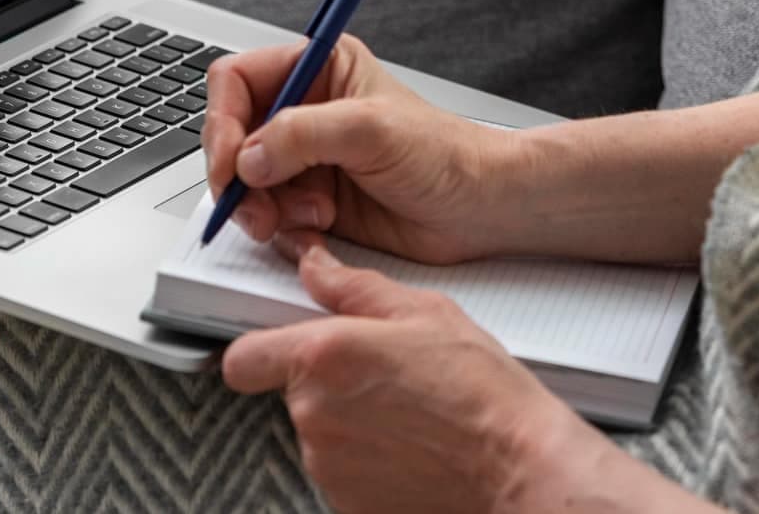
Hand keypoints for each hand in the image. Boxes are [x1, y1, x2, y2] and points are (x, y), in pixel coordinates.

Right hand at [205, 36, 522, 264]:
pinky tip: (316, 224)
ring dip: (259, 205)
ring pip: (244, 180)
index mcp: (319, 69)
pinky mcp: (309, 199)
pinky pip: (266, 212)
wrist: (478, 207)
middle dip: (237, 173)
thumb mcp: (372, 130)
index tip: (231, 162)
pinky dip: (280, 225)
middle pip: (232, 135)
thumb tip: (250, 155)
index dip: (223, 121)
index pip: (238, 82)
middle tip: (252, 203)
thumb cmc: (445, 154)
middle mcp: (305, 110)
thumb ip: (303, 134)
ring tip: (298, 216)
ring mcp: (305, 158)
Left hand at [224, 239, 594, 513]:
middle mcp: (314, 413)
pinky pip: (341, 468)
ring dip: (350, 419)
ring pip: (319, 430)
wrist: (515, 468)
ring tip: (407, 410)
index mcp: (326, 356)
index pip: (243, 357)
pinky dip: (366, 456)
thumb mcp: (425, 312)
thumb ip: (354, 288)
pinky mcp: (344, 501)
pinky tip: (410, 442)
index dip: (260, 349)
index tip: (281, 344)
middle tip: (384, 373)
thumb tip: (316, 268)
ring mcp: (327, 464)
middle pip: (292, 391)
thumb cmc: (482, 393)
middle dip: (328, 380)